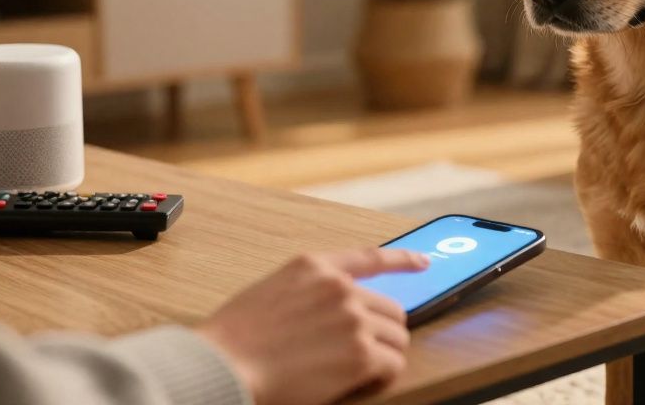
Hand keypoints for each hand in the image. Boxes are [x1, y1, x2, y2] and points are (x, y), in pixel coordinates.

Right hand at [196, 248, 429, 404]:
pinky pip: (393, 365)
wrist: (220, 366)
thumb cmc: (232, 341)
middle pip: (391, 310)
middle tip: (361, 358)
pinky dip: (381, 380)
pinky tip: (359, 386)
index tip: (424, 263)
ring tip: (354, 376)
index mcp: (314, 266)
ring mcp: (353, 318)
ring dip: (381, 358)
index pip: (370, 257)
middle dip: (382, 334)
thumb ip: (308, 294)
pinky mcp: (361, 352)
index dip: (402, 259)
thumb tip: (337, 312)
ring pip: (396, 339)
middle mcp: (340, 287)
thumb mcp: (270, 293)